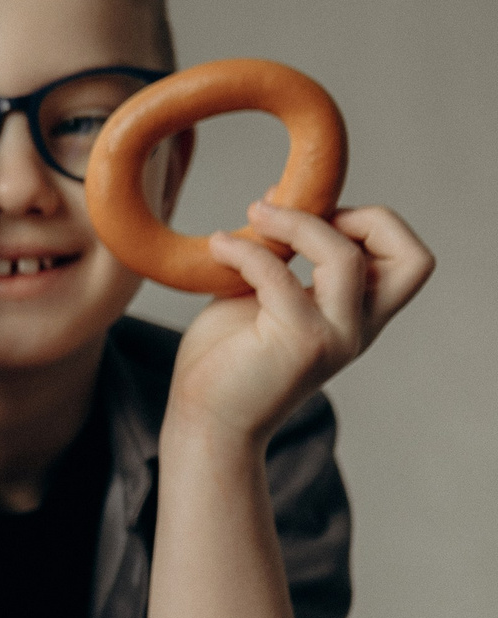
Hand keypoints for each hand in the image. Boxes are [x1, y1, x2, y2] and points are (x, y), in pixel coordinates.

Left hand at [170, 201, 435, 444]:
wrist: (206, 420)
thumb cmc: (228, 358)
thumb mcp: (264, 295)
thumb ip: (282, 257)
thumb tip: (278, 197)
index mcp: (360, 314)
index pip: (409, 259)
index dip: (372, 222)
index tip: (313, 210)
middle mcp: (359, 327)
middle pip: (411, 258)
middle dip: (367, 217)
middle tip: (306, 212)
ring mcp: (334, 337)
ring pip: (347, 259)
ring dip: (298, 223)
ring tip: (253, 212)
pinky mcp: (298, 344)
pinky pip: (279, 276)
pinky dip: (246, 250)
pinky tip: (218, 246)